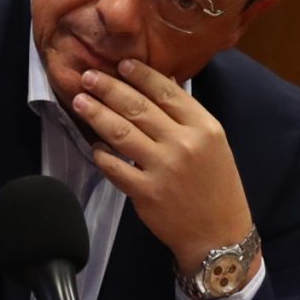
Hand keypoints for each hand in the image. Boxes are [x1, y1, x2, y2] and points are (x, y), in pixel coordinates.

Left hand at [72, 58, 260, 275]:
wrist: (219, 235)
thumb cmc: (217, 185)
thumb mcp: (214, 143)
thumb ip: (188, 114)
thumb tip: (162, 81)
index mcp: (204, 127)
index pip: (166, 92)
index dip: (141, 75)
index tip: (120, 64)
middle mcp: (184, 144)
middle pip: (139, 108)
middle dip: (109, 89)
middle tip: (89, 76)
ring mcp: (163, 169)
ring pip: (121, 133)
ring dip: (97, 114)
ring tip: (80, 101)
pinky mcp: (146, 193)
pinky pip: (115, 167)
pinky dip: (101, 153)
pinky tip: (94, 144)